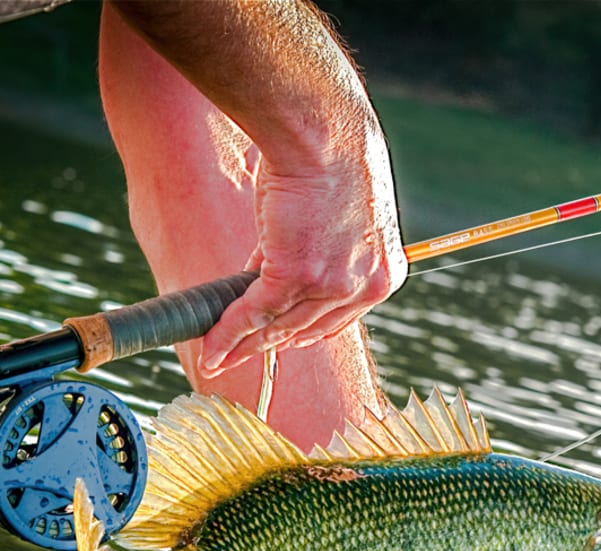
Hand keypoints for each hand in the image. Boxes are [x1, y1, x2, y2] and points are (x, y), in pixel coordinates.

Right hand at [198, 122, 406, 375]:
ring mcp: (332, 285)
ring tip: (218, 357)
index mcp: (381, 276)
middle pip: (305, 330)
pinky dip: (229, 333)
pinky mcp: (296, 275)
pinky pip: (255, 313)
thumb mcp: (332, 219)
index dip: (301, 332)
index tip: (275, 338)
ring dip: (243, 345)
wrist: (324, 136)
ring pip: (279, 327)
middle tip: (237, 356)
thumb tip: (265, 272)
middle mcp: (363, 288)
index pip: (336, 320)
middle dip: (266, 344)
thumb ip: (306, 252)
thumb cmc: (329, 162)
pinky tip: (212, 347)